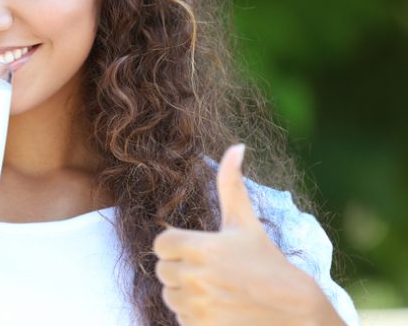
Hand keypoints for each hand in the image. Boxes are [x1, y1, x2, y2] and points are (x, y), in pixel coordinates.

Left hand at [152, 144, 340, 325]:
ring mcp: (197, 306)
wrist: (295, 312)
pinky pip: (179, 318)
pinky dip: (192, 315)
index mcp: (203, 248)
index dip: (173, 245)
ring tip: (214, 289)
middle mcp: (196, 277)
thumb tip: (236, 147)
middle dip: (180, 269)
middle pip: (162, 270)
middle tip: (207, 270)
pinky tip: (217, 308)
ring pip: (169, 295)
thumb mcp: (246, 224)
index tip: (192, 248)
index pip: (160, 243)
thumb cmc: (267, 263)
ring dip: (185, 293)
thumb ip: (231, 185)